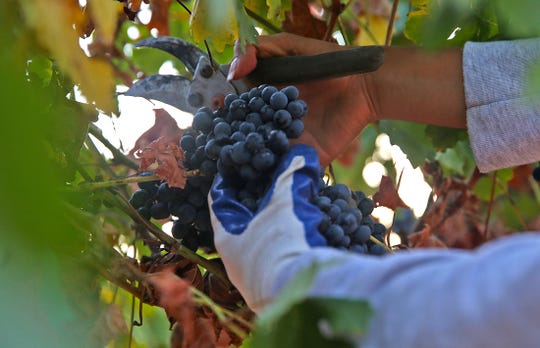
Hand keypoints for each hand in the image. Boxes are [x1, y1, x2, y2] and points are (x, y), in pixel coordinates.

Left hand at [209, 144, 325, 311]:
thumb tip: (302, 152)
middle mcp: (238, 258)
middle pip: (243, 219)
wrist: (306, 298)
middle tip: (269, 176)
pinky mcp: (283, 283)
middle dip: (258, 197)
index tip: (234, 162)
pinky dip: (296, 235)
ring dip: (279, 217)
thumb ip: (293, 176)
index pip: (219, 200)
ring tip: (295, 198)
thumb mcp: (286, 204)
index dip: (226, 178)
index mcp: (227, 237)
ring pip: (266, 236)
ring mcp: (260, 274)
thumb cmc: (282, 246)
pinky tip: (313, 225)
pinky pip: (285, 251)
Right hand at [228, 33, 378, 165]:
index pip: (238, 108)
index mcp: (265, 99)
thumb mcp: (289, 47)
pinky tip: (258, 174)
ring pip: (262, 154)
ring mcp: (289, 142)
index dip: (225, 111)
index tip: (214, 112)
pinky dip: (273, 172)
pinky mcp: (306, 156)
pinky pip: (286, 167)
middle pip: (246, 134)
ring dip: (248, 159)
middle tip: (219, 142)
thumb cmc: (327, 63)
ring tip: (234, 162)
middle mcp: (273, 122)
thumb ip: (258, 50)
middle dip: (232, 139)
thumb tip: (232, 70)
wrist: (363, 85)